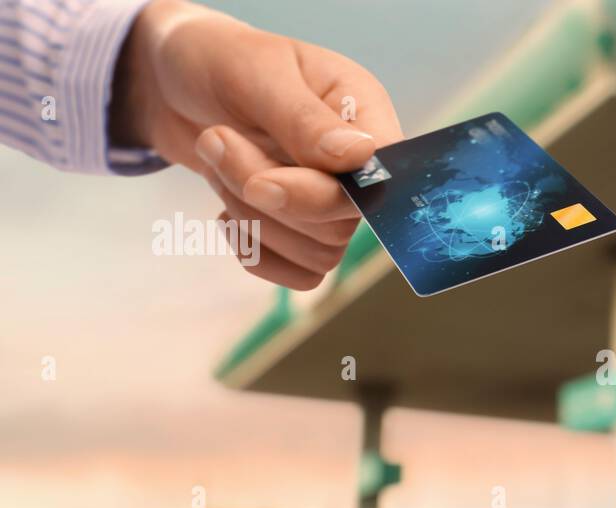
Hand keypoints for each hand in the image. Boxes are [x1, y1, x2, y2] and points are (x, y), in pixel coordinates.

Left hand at [112, 0, 402, 287]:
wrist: (174, 82)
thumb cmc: (221, 61)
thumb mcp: (258, 73)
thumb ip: (305, 119)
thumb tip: (360, 157)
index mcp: (364, 115)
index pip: (379, 178)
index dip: (328, 194)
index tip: (264, 179)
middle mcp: (359, 167)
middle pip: (341, 223)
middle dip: (263, 193)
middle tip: (217, 141)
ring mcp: (333, 204)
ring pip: (320, 253)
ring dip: (251, 217)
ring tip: (217, 161)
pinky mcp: (303, 232)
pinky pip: (301, 275)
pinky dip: (258, 254)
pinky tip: (229, 216)